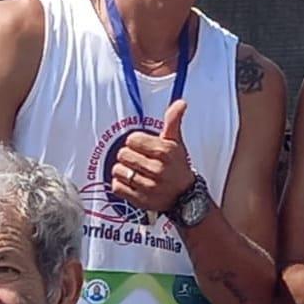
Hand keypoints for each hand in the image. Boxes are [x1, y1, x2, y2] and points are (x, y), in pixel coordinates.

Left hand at [112, 99, 195, 213]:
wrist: (186, 196)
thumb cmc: (177, 166)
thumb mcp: (176, 142)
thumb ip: (173, 121)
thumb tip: (181, 102)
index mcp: (165, 151)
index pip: (132, 139)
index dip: (136, 142)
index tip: (144, 148)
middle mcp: (158, 169)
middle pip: (123, 154)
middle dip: (129, 156)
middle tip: (139, 160)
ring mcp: (149, 186)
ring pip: (118, 170)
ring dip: (123, 170)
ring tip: (136, 172)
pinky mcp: (140, 200)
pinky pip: (117, 187)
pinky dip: (121, 185)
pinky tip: (132, 183)